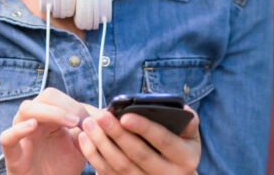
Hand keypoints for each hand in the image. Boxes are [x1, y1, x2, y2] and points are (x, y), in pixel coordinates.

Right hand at [0, 87, 89, 174]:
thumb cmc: (61, 167)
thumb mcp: (81, 147)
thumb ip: (91, 131)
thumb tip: (108, 113)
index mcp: (48, 115)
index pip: (59, 97)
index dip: (77, 105)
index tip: (95, 120)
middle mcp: (33, 119)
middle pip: (46, 96)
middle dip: (67, 104)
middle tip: (82, 120)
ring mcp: (21, 134)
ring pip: (27, 109)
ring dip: (51, 111)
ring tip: (71, 122)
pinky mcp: (12, 153)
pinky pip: (7, 137)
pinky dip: (19, 130)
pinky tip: (33, 126)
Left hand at [77, 104, 200, 173]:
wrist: (175, 173)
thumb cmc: (180, 143)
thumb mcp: (189, 132)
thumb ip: (184, 118)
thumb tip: (164, 105)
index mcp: (185, 158)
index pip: (164, 141)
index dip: (144, 128)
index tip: (125, 116)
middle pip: (139, 155)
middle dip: (117, 134)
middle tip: (100, 116)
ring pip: (121, 167)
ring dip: (101, 144)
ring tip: (89, 124)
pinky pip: (109, 174)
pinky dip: (95, 156)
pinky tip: (85, 139)